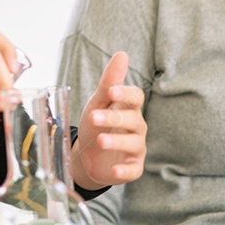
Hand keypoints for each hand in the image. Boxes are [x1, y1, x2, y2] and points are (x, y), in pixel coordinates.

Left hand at [71, 51, 146, 190]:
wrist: (88, 156)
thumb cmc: (97, 123)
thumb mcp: (98, 102)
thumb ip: (109, 81)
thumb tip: (122, 54)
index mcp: (128, 108)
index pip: (136, 98)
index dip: (126, 94)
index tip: (112, 91)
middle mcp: (136, 127)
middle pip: (133, 120)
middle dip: (114, 118)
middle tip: (93, 117)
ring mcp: (135, 148)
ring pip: (133, 143)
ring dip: (117, 141)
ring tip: (100, 140)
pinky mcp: (132, 168)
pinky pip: (133, 170)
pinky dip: (125, 170)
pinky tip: (115, 170)